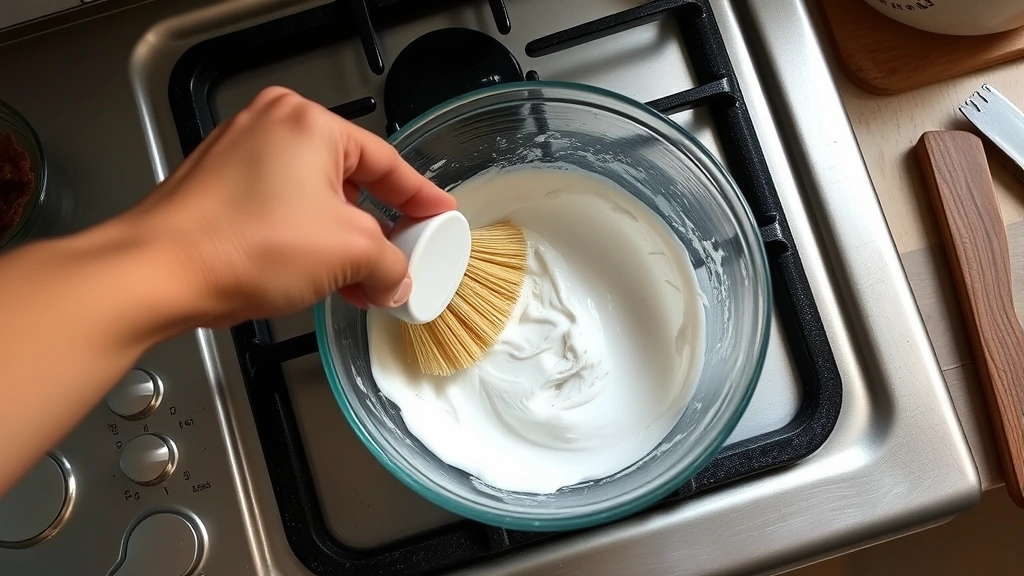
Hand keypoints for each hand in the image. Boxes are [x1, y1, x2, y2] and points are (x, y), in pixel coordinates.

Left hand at [125, 86, 455, 325]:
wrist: (160, 274)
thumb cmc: (240, 245)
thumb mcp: (348, 254)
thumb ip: (391, 263)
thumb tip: (397, 278)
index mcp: (308, 124)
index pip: (385, 161)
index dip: (420, 196)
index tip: (438, 215)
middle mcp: (272, 128)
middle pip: (349, 181)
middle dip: (378, 228)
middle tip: (403, 255)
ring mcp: (240, 157)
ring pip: (314, 200)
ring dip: (342, 243)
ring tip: (361, 280)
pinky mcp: (220, 190)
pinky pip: (282, 211)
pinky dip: (306, 242)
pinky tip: (321, 278)